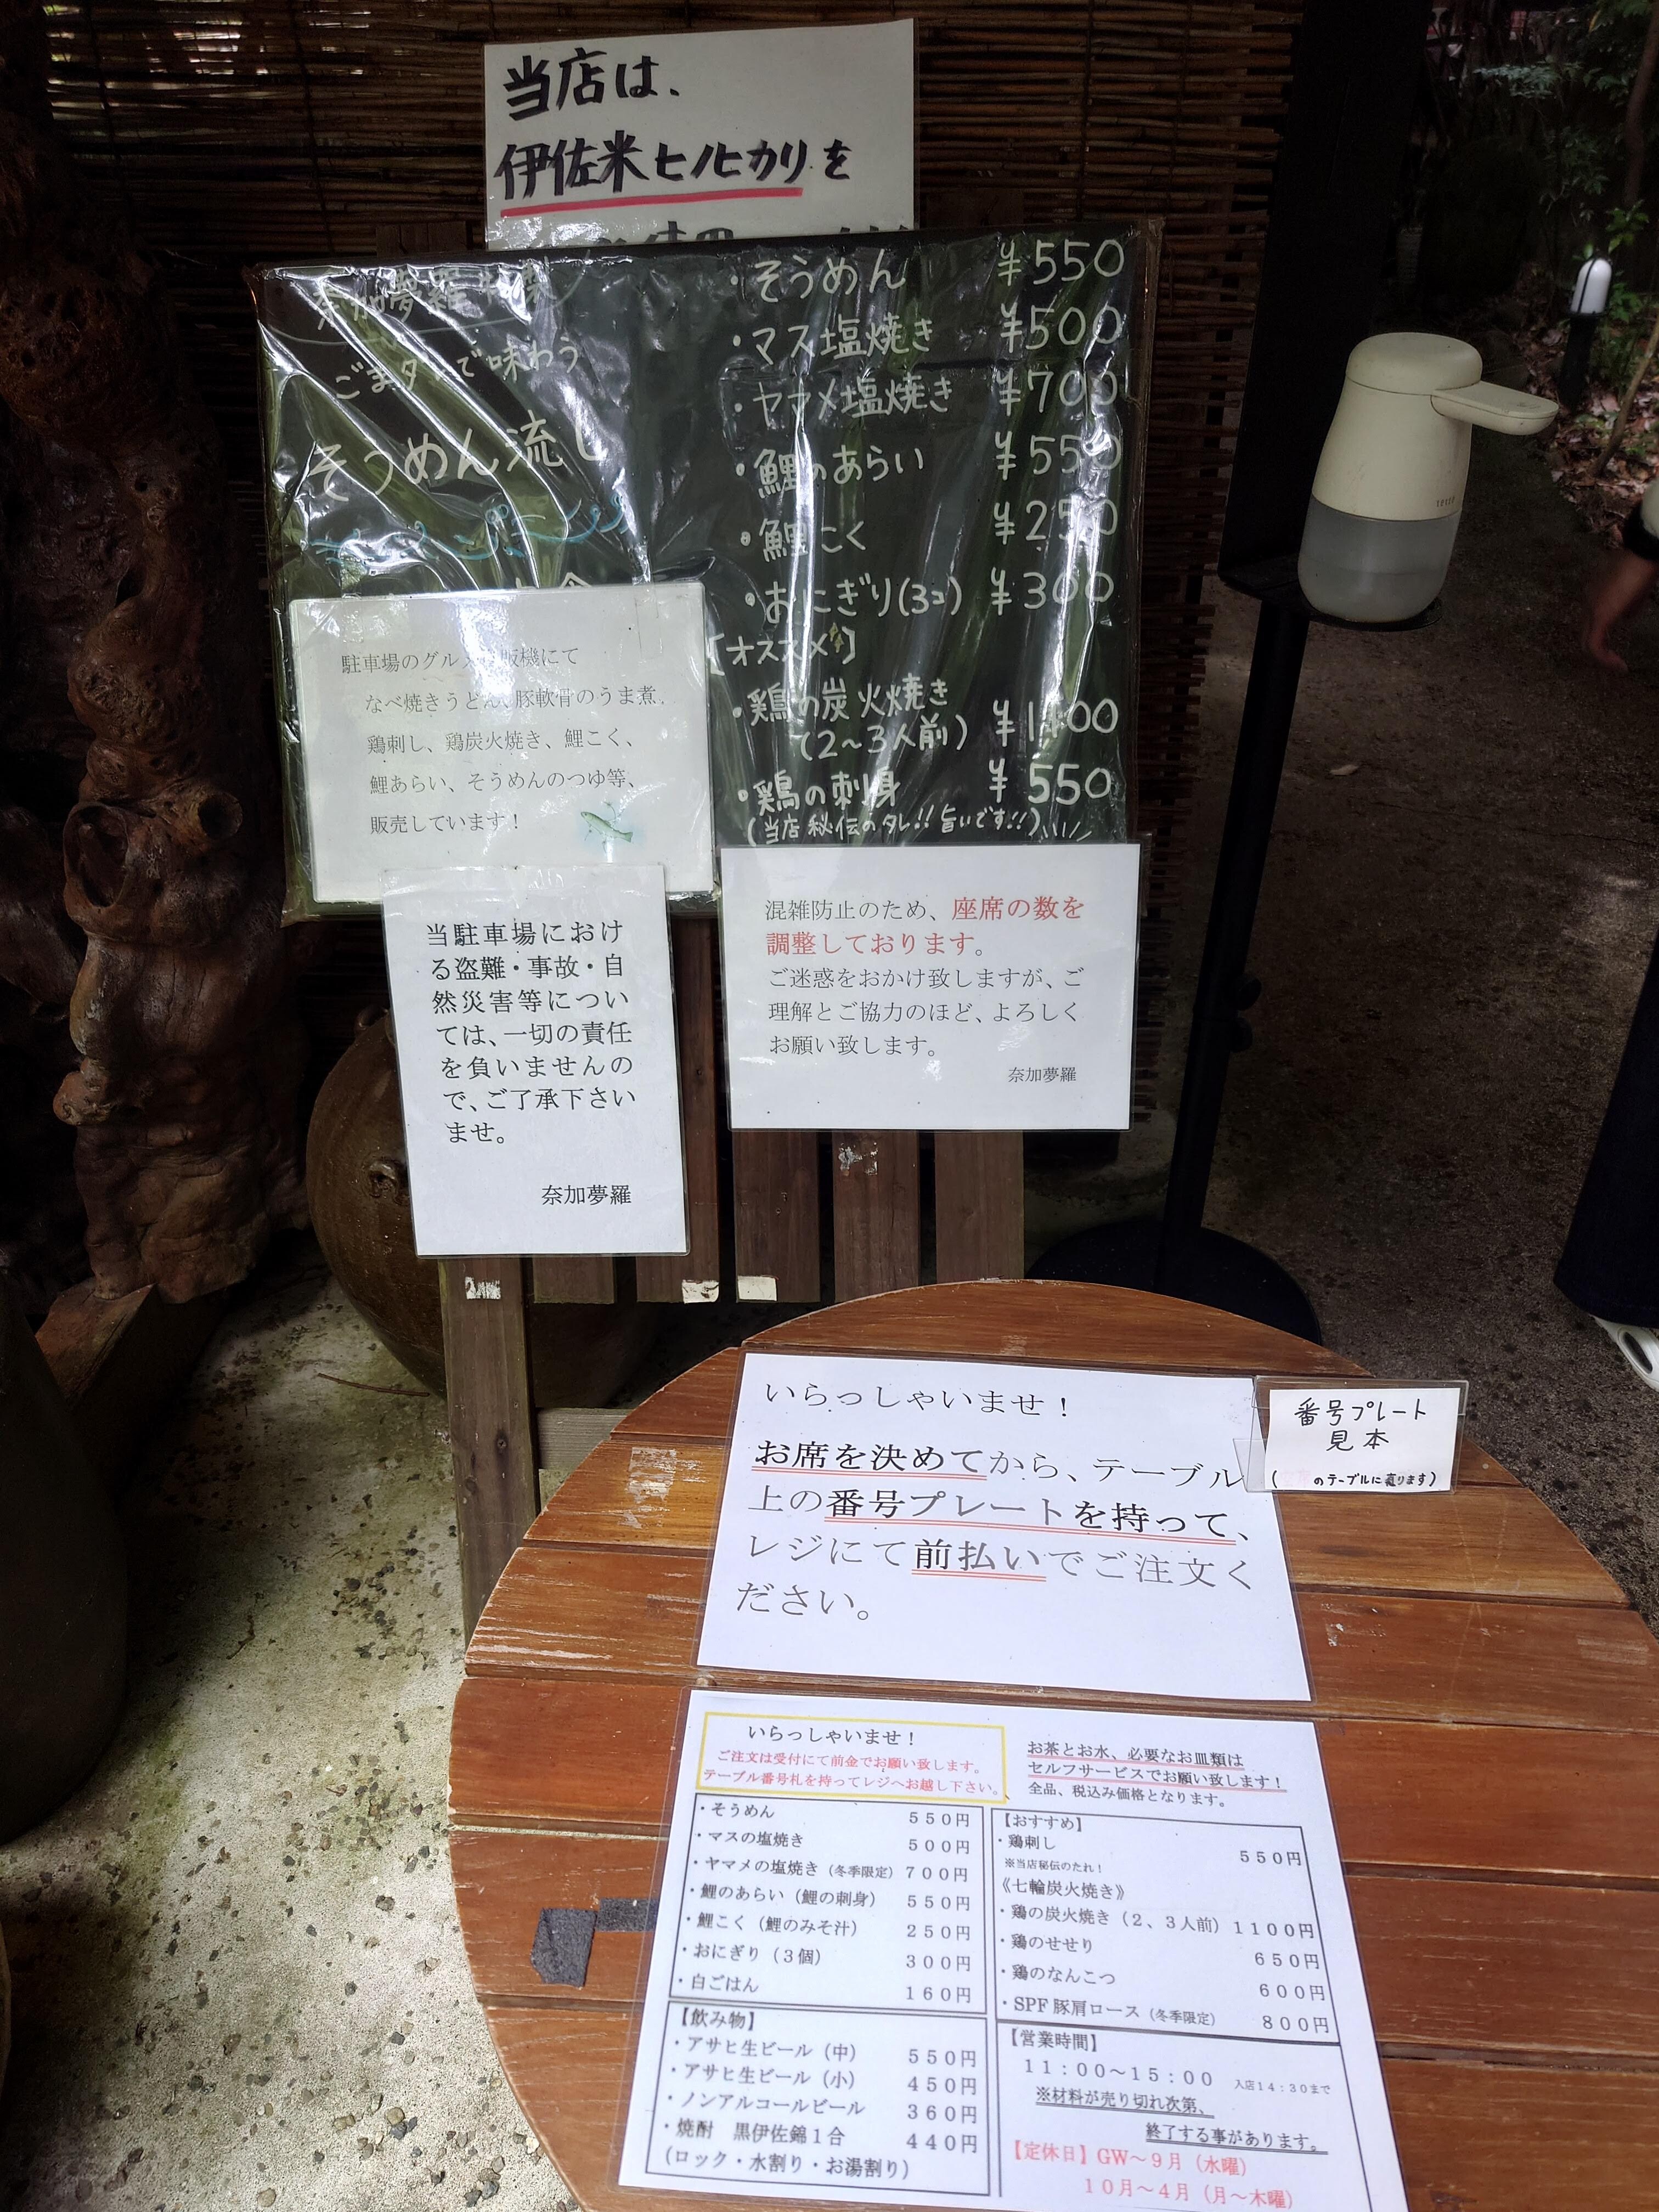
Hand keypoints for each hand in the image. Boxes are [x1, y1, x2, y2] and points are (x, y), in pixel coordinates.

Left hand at [1584, 550, 1658, 670]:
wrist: (1643, 554)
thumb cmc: (1642, 568)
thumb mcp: (1634, 590)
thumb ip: (1628, 606)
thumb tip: (1627, 618)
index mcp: (1594, 594)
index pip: (1591, 620)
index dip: (1602, 635)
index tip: (1615, 645)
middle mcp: (1587, 601)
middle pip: (1585, 633)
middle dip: (1599, 650)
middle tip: (1614, 662)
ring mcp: (1591, 609)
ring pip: (1587, 642)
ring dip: (1602, 657)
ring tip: (1617, 667)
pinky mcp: (1599, 617)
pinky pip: (1595, 645)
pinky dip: (1605, 659)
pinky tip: (1620, 666)